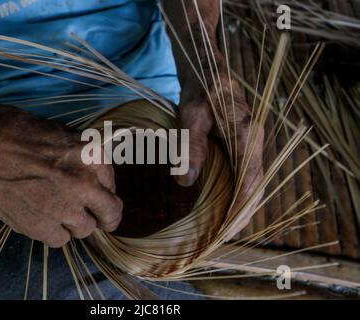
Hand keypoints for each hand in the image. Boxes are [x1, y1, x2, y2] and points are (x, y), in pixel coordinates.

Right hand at [0, 94, 122, 247]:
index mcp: (92, 154)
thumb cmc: (13, 132)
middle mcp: (84, 183)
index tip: (98, 192)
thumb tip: (95, 177)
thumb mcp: (59, 133)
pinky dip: (53, 232)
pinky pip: (60, 240)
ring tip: (57, 210)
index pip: (112, 183)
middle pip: (110, 212)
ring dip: (76, 222)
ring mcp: (64, 207)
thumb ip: (82, 158)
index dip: (104, 189)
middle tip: (101, 218)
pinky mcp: (40, 226)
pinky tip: (41, 218)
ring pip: (86, 229)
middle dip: (106, 216)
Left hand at [176, 67, 263, 223]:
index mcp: (246, 134)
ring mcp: (251, 141)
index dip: (242, 206)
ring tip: (229, 225)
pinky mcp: (243, 142)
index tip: (231, 227)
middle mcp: (254, 140)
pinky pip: (246, 171)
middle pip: (255, 183)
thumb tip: (185, 181)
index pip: (250, 179)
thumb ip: (191, 148)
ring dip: (243, 202)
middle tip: (229, 234)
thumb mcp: (191, 117)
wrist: (208, 71)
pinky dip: (239, 189)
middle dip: (244, 210)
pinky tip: (228, 201)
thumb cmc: (199, 91)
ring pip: (252, 179)